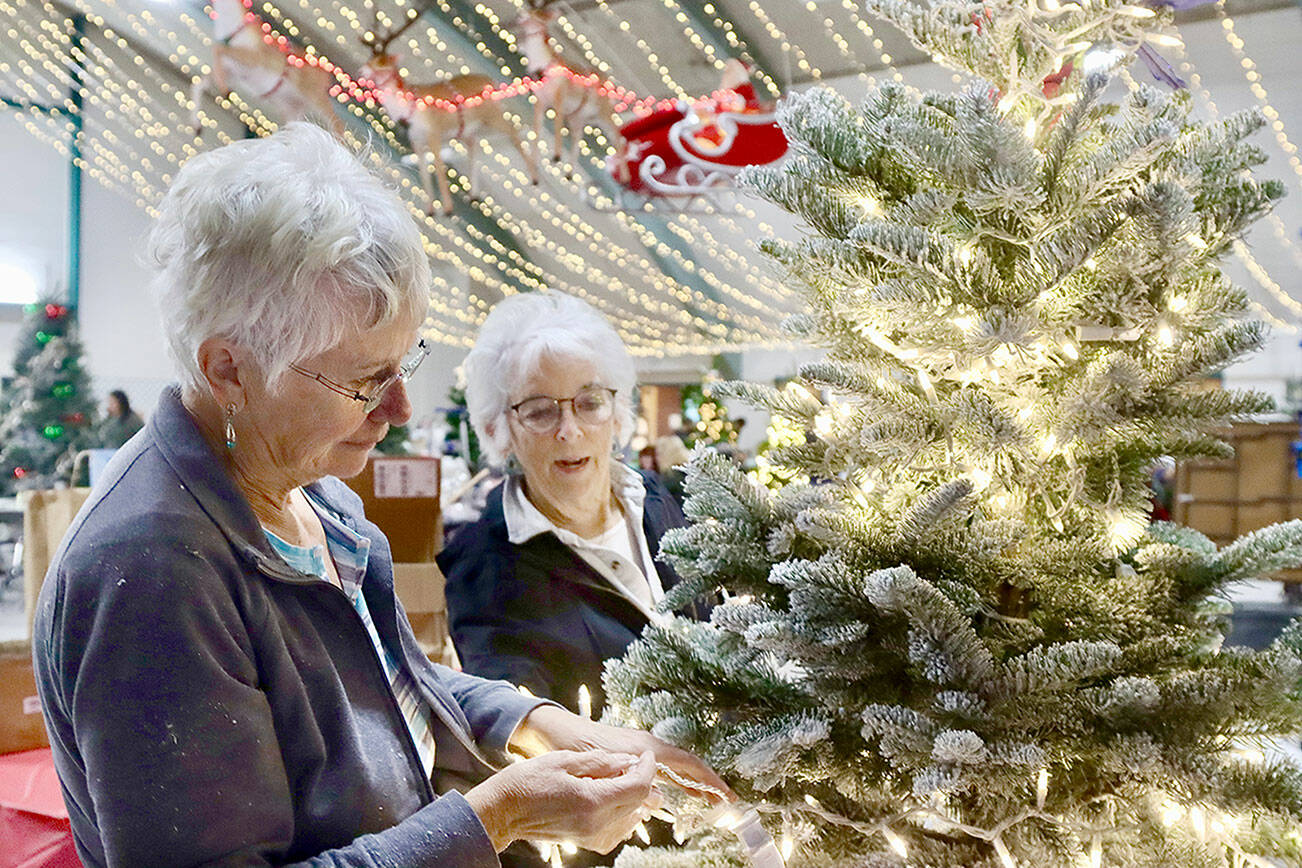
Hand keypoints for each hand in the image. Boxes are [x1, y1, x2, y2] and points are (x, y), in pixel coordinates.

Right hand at [465, 749, 660, 853]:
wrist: (503, 810)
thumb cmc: (528, 781)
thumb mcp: (564, 760)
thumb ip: (601, 761)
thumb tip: (628, 760)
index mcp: (592, 801)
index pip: (638, 787)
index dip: (647, 769)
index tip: (645, 756)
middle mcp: (596, 824)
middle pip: (637, 803)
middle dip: (639, 780)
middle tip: (628, 763)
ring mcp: (591, 836)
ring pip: (631, 818)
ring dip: (631, 797)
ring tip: (615, 779)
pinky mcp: (586, 842)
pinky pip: (617, 831)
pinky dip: (622, 814)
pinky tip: (609, 799)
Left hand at [509, 705, 735, 803]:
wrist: (558, 731)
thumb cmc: (579, 745)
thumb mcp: (606, 764)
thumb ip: (630, 777)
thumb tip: (654, 795)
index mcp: (647, 747)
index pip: (688, 763)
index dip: (709, 779)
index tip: (726, 793)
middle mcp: (649, 745)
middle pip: (686, 764)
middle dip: (706, 782)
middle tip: (724, 801)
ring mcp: (642, 748)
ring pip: (675, 766)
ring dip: (691, 782)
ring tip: (706, 799)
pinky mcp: (632, 752)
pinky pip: (661, 767)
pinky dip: (674, 779)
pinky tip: (674, 792)